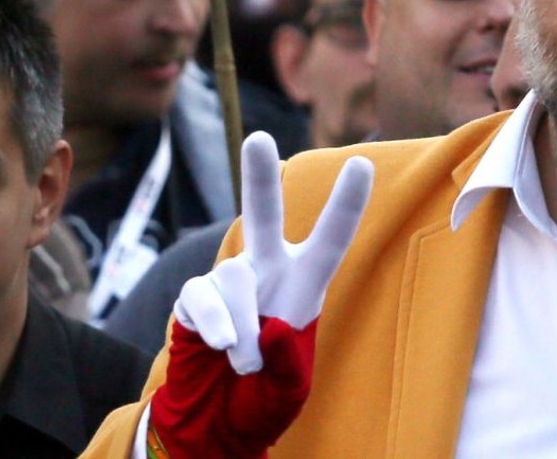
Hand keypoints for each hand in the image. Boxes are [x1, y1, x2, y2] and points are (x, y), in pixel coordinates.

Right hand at [149, 132, 371, 457]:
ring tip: (244, 361)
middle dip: (258, 175)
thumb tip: (270, 328)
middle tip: (257, 138)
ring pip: (235, 278)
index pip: (330, 241)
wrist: (216, 417)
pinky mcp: (194, 296)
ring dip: (241, 328)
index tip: (362, 163)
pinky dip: (214, 326)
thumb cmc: (263, 398)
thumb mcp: (291, 392)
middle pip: (263, 215)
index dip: (345, 204)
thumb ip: (289, 363)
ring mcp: (228, 280)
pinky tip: (217, 346)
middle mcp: (267, 270)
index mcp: (304, 285)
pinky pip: (202, 297)